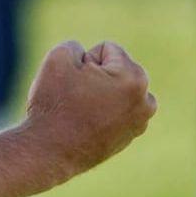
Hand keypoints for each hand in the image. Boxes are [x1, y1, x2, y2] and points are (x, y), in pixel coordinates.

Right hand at [24, 40, 157, 176]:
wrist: (49, 151)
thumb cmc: (55, 103)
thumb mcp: (58, 58)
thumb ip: (76, 45)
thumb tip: (87, 59)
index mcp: (135, 78)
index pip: (106, 50)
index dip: (82, 61)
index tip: (74, 82)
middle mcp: (146, 100)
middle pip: (115, 69)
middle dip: (95, 76)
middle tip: (76, 97)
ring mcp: (140, 122)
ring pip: (115, 90)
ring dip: (100, 93)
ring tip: (82, 111)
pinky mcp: (129, 137)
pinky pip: (113, 111)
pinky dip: (101, 112)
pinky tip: (85, 124)